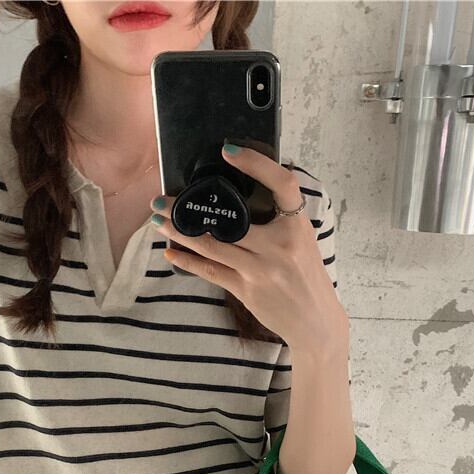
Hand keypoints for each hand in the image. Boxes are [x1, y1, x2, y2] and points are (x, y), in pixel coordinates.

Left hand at [149, 143, 347, 352]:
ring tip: (157, 220)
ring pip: (213, 245)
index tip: (229, 151)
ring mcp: (261, 269)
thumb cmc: (307, 276)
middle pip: (229, 220)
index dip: (257, 165)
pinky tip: (170, 253)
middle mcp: (279, 246)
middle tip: (161, 199)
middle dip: (189, 209)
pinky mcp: (247, 290)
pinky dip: (188, 262)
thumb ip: (281, 218)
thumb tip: (250, 191)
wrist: (316, 321)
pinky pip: (212, 272)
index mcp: (297, 226)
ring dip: (180, 232)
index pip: (282, 184)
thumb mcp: (304, 241)